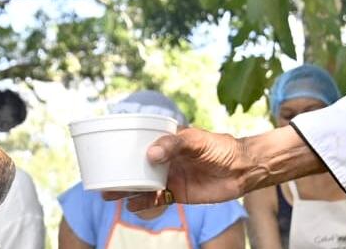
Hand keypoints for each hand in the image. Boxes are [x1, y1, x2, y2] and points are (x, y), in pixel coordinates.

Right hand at [104, 128, 252, 210]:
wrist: (243, 169)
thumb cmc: (221, 148)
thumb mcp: (197, 140)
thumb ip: (174, 144)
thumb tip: (150, 155)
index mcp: (169, 142)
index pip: (143, 141)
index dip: (126, 144)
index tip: (108, 147)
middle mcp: (167, 159)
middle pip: (138, 165)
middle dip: (120, 171)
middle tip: (101, 176)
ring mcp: (172, 177)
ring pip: (144, 184)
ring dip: (127, 189)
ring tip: (109, 194)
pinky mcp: (179, 194)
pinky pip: (157, 199)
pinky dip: (144, 203)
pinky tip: (131, 206)